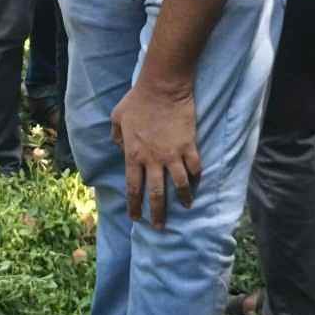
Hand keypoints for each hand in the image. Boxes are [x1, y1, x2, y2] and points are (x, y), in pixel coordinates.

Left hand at [110, 76, 201, 228]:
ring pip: (179, 185)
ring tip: (186, 206)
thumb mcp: (117, 117)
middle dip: (157, 213)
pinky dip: (197, 177)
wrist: (162, 88)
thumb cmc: (137, 100)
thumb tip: (119, 149)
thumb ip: (116, 136)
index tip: (136, 218)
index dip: (134, 206)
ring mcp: (172, 154)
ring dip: (183, 198)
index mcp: (133, 155)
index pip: (133, 188)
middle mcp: (152, 160)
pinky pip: (195, 167)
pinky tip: (197, 182)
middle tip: (160, 227)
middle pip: (155, 194)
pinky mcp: (189, 146)